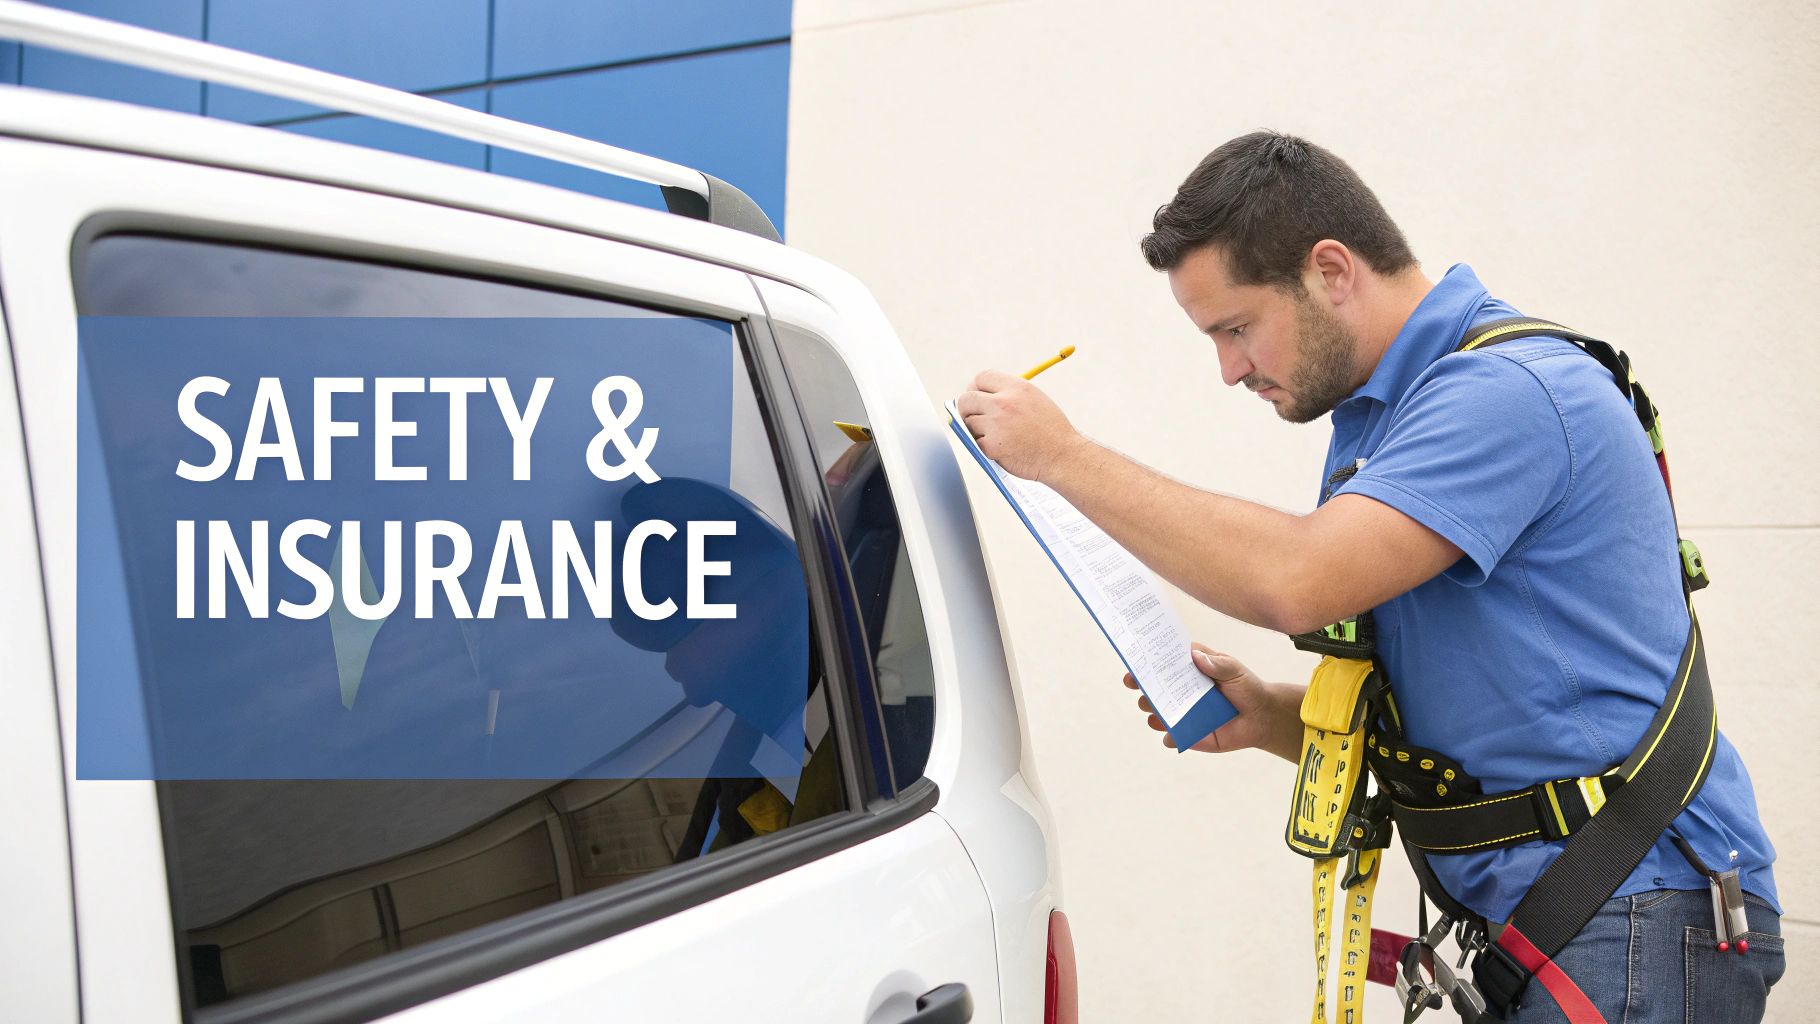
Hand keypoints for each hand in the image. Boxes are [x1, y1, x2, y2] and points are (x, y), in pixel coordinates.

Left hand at [953, 370, 1087, 483]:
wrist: (1063, 456)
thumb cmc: (1050, 431)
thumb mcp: (1034, 399)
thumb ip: (1009, 394)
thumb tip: (979, 395)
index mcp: (1016, 387)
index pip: (982, 377)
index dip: (976, 387)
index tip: (976, 396)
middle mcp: (1004, 402)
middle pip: (967, 398)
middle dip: (966, 408)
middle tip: (972, 417)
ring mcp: (996, 424)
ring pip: (969, 422)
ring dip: (977, 430)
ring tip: (999, 436)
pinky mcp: (991, 445)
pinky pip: (975, 442)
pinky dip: (984, 447)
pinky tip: (1002, 448)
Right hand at [1123, 643, 1302, 759]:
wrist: (1263, 718)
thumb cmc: (1247, 688)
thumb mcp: (1234, 671)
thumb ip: (1217, 664)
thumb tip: (1195, 656)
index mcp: (1190, 670)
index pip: (1165, 662)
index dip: (1149, 659)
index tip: (1137, 659)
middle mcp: (1181, 690)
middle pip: (1154, 686)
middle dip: (1142, 684)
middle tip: (1136, 683)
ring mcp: (1183, 712)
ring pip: (1157, 711)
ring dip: (1151, 709)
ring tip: (1152, 708)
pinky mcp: (1189, 734)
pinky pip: (1173, 737)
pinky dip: (1169, 737)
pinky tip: (1170, 735)